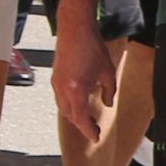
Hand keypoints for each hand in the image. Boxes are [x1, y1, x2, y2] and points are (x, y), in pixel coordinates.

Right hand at [58, 22, 113, 147]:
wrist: (74, 28)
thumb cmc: (91, 46)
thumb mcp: (107, 71)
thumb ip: (109, 91)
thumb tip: (107, 102)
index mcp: (76, 90)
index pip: (81, 118)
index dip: (88, 130)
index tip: (95, 137)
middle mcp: (62, 89)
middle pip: (70, 115)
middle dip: (81, 124)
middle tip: (94, 129)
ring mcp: (56, 83)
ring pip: (63, 107)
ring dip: (74, 115)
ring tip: (87, 118)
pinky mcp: (55, 76)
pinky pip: (61, 97)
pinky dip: (69, 104)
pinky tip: (79, 101)